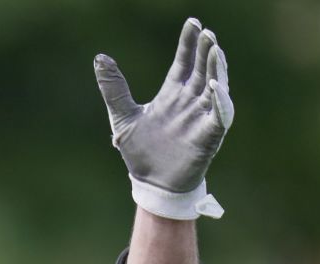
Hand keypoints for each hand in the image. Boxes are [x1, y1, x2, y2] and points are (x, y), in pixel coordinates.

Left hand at [94, 17, 233, 218]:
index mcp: (172, 94)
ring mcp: (200, 117)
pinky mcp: (208, 136)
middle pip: (201, 70)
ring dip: (217, 69)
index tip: (194, 22)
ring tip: (216, 50)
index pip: (183, 62)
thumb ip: (114, 89)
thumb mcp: (122, 117)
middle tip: (208, 33)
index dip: (188, 43)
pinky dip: (220, 100)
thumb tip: (100, 58)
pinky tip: (216, 85)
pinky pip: (219, 115)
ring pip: (215, 87)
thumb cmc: (140, 152)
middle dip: (206, 51)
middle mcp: (189, 102)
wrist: (150, 184)